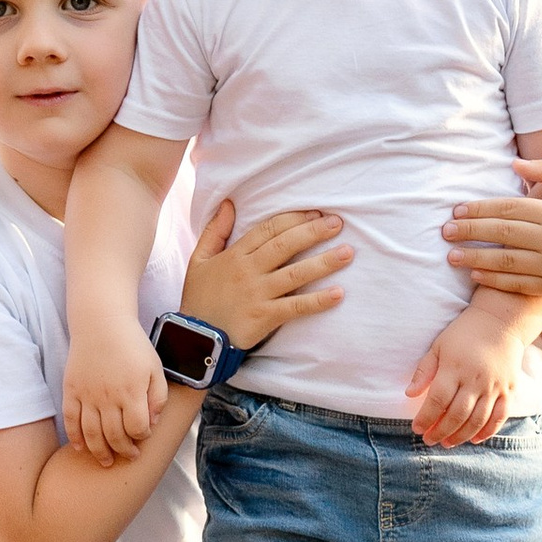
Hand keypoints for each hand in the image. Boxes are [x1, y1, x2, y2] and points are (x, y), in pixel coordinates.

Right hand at [63, 321, 167, 466]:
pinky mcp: (71, 390)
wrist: (102, 323)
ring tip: (106, 461)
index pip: (137, 428)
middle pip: (114, 436)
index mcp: (132, 391)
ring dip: (99, 452)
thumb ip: (159, 396)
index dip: (142, 437)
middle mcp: (109, 397)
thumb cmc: (132, 345)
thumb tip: (153, 422)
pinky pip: (71, 420)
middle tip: (129, 456)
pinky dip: (75, 437)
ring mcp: (88, 394)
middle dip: (124, 451)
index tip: (143, 437)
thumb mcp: (155, 367)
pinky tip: (81, 448)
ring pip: (91, 434)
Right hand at [181, 197, 351, 352]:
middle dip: (313, 232)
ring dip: (323, 262)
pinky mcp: (264, 317)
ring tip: (347, 253)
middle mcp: (248, 271)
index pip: (269, 229)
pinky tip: (338, 294)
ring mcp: (257, 294)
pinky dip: (317, 301)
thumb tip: (229, 203)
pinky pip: (295, 307)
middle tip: (338, 223)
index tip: (316, 212)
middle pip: (285, 245)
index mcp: (235, 255)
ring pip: (295, 274)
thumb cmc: (199, 298)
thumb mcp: (199, 260)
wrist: (194, 338)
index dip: (294, 219)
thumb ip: (215, 231)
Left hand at [404, 295, 536, 448]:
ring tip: (447, 443)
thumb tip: (409, 394)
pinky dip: (487, 432)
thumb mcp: (439, 346)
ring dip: (461, 435)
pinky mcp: (509, 390)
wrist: (500, 322)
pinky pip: (499, 417)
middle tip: (430, 440)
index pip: (438, 400)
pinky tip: (474, 439)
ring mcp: (494, 386)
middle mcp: (475, 380)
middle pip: (457, 414)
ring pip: (477, 420)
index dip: (426, 418)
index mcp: (455, 368)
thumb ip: (424, 371)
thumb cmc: (464, 333)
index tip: (417, 428)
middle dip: (441, 431)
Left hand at [444, 156, 541, 304]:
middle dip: (471, 232)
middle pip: (503, 233)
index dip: (480, 209)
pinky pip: (517, 284)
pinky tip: (474, 275)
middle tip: (445, 232)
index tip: (456, 211)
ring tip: (451, 256)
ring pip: (506, 261)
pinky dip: (494, 280)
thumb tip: (514, 165)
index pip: (510, 208)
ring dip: (475, 259)